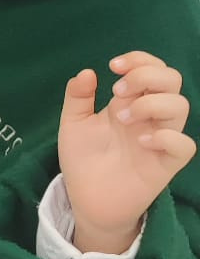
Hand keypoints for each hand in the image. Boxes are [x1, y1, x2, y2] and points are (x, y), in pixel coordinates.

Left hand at [60, 53, 195, 253]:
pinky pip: (184, 145)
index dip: (140, 59)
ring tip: (122, 118)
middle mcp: (149, 116)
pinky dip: (166, 138)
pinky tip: (141, 142)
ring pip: (181, 106)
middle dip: (146, 75)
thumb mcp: (73, 124)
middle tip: (118, 90)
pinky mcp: (165, 165)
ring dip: (151, 103)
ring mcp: (159, 139)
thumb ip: (77, 97)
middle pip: (172, 79)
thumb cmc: (83, 159)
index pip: (152, 68)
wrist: (85, 198)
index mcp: (130, 101)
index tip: (113, 66)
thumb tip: (88, 72)